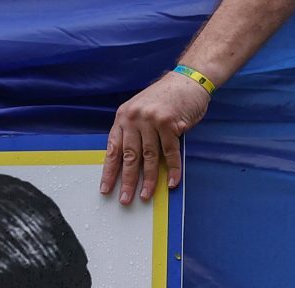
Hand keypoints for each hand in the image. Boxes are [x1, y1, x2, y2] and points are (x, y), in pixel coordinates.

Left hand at [101, 73, 209, 203]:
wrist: (188, 80)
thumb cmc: (164, 98)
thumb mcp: (140, 110)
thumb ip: (133, 131)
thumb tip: (127, 162)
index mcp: (123, 116)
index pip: (113, 149)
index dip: (109, 171)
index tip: (106, 189)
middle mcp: (134, 118)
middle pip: (129, 156)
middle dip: (127, 181)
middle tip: (125, 199)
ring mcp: (152, 121)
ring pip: (149, 157)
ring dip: (149, 180)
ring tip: (145, 195)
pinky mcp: (170, 124)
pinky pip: (170, 153)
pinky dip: (173, 169)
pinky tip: (172, 182)